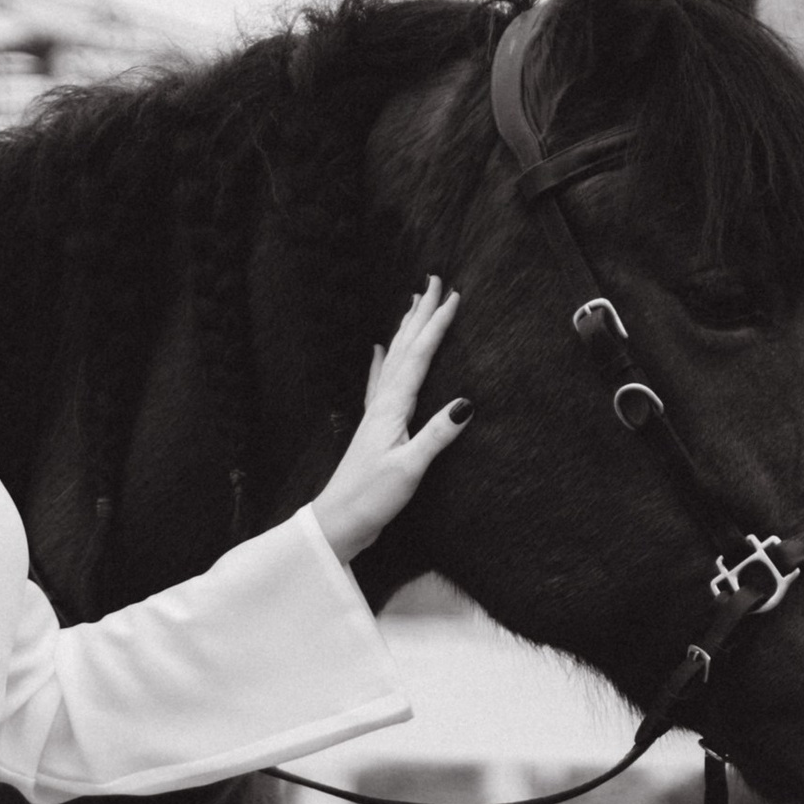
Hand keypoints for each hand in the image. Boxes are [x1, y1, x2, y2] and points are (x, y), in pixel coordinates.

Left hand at [309, 281, 468, 563]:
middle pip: (404, 348)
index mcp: (393, 409)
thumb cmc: (371, 498)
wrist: (338, 522)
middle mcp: (383, 404)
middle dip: (420, 314)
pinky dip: (382, 362)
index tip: (452, 296)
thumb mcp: (409, 469)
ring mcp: (376, 414)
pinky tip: (379, 351)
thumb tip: (465, 402)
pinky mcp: (374, 428)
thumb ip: (436, 435)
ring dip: (405, 330)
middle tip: (432, 280)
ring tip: (412, 304)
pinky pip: (380, 382)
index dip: (436, 326)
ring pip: (394, 360)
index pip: (419, 357)